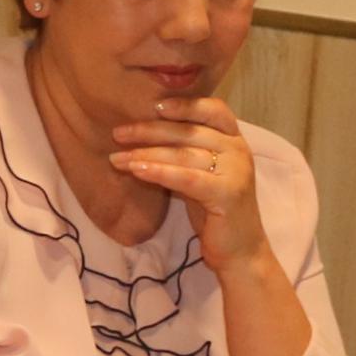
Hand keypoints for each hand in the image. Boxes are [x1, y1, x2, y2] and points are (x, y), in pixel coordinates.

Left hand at [109, 96, 268, 263]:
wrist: (239, 251)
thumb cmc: (213, 211)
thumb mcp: (195, 175)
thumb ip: (179, 154)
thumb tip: (138, 137)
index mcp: (233, 140)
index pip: (212, 110)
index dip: (184, 104)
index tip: (153, 105)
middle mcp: (238, 150)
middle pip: (189, 131)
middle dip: (149, 131)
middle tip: (118, 134)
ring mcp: (236, 171)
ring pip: (184, 154)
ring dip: (146, 154)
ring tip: (117, 158)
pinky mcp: (228, 193)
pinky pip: (187, 178)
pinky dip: (159, 172)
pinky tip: (136, 170)